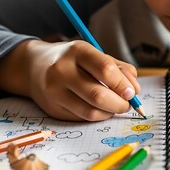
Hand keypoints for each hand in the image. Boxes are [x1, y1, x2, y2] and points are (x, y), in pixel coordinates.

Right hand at [0, 40, 139, 120]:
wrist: (34, 66)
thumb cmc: (73, 60)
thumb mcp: (94, 54)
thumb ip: (119, 68)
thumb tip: (135, 89)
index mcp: (77, 51)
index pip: (105, 70)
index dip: (123, 84)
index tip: (132, 92)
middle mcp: (62, 70)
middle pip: (98, 95)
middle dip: (120, 103)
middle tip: (128, 104)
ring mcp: (54, 91)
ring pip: (91, 112)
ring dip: (110, 113)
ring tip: (116, 106)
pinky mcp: (52, 109)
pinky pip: (82, 118)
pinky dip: (98, 116)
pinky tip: (101, 109)